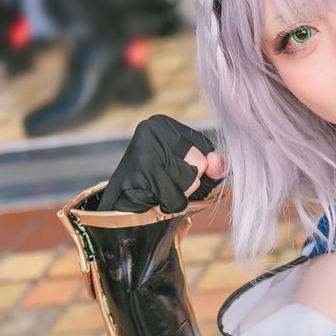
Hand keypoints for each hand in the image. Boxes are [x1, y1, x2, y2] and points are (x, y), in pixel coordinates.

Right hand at [99, 115, 225, 212]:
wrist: (119, 211)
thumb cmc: (160, 188)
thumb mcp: (194, 174)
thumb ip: (214, 167)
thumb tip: (216, 161)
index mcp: (163, 124)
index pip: (207, 149)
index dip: (199, 170)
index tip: (173, 171)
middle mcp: (151, 130)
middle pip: (200, 164)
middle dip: (189, 184)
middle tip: (164, 183)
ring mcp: (143, 150)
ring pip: (189, 181)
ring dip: (178, 196)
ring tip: (157, 192)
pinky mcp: (139, 174)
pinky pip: (174, 198)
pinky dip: (168, 206)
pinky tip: (150, 200)